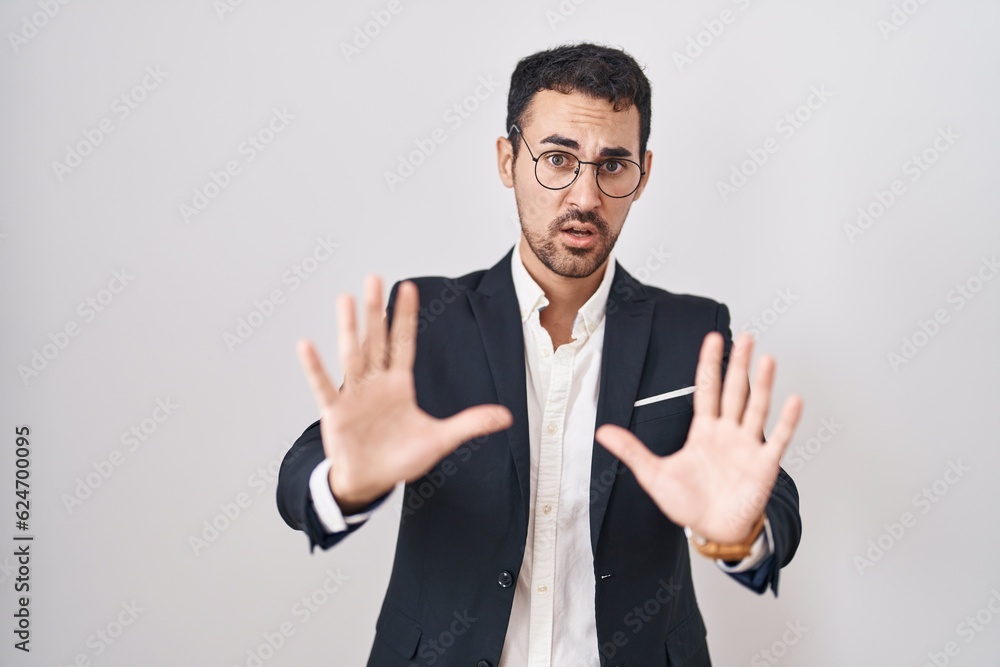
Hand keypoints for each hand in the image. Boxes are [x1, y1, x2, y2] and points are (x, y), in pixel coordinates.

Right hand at [297, 275, 512, 513]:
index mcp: (399, 385)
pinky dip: (315, 368)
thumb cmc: (400, 459)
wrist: (371, 482)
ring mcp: (354, 396)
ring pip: (352, 355)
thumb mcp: (439, 440)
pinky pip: (323, 386)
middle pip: (377, 340)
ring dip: (349, 328)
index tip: (408, 287)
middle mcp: (375, 384)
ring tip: (345, 298)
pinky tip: (306, 345)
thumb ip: (469, 424)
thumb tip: (506, 416)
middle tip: (373, 277)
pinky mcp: (336, 412)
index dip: (406, 316)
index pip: (403, 343)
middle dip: (376, 310)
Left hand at [595, 331, 802, 543]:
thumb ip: (632, 450)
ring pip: (756, 408)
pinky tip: (793, 399)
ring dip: (763, 384)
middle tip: (745, 336)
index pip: (706, 389)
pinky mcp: (764, 465)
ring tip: (768, 358)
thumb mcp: (653, 474)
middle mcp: (727, 432)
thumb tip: (602, 431)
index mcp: (703, 430)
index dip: (709, 364)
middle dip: (738, 364)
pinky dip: (786, 420)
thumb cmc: (688, 503)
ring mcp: (747, 446)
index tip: (712, 338)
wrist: (713, 531)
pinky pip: (777, 439)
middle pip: (734, 391)